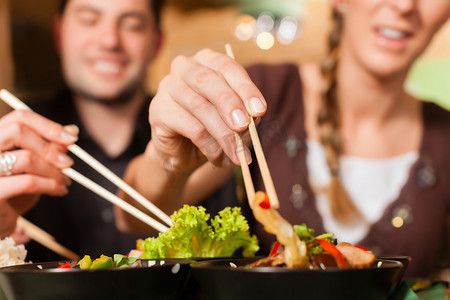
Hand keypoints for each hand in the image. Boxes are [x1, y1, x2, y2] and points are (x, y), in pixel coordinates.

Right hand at [0, 110, 77, 234]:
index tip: (71, 138)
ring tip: (65, 181)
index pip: (19, 118)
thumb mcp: (32, 168)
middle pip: (17, 130)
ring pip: (26, 158)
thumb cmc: (12, 194)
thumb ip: (47, 148)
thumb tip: (71, 130)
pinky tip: (59, 190)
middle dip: (49, 146)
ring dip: (54, 170)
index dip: (48, 125)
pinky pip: (28, 182)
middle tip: (68, 162)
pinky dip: (50, 185)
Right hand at [149, 48, 266, 173]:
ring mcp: (167, 87)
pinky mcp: (158, 110)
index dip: (245, 88)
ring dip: (223, 134)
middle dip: (231, 105)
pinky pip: (190, 128)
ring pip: (200, 107)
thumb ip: (244, 114)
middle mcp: (184, 67)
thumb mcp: (235, 118)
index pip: (228, 67)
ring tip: (237, 155)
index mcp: (207, 60)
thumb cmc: (213, 128)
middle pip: (210, 82)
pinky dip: (209, 146)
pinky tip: (218, 159)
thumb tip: (252, 118)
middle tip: (244, 127)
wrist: (183, 153)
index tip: (260, 110)